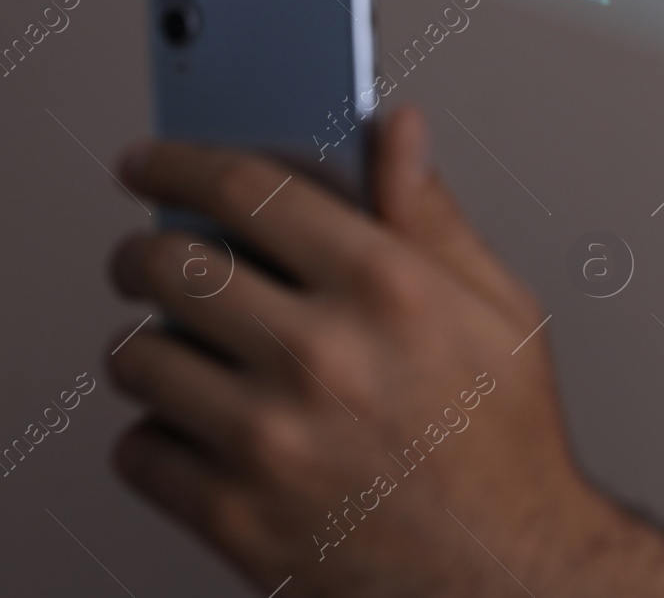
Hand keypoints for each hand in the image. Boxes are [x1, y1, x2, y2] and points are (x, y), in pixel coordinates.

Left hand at [105, 104, 663, 596]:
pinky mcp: (236, 517)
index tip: (153, 162)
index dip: (180, 162)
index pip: (247, 190)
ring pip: (139, 358)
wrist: (506, 574)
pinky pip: (139, 452)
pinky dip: (156, 436)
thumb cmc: (508, 444)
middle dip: (142, 252)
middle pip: (170, 265)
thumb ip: (432, 213)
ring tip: (184, 351)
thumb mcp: (501, 308)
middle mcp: (322, 355)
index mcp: (387, 288)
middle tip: (149, 259)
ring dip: (147, 345)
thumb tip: (397, 128)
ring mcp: (271, 439)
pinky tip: (202, 428)